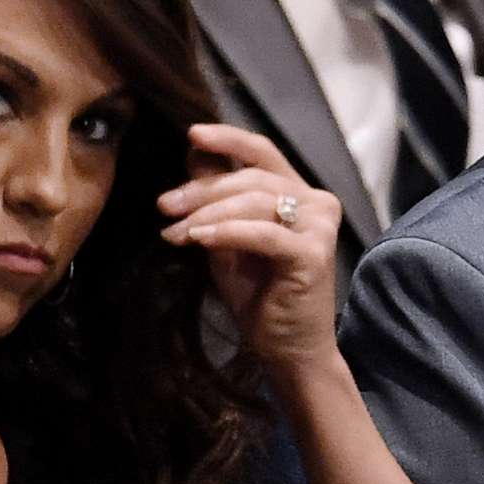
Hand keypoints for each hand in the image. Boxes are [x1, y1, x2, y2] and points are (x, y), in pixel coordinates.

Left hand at [158, 123, 343, 375]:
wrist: (287, 348)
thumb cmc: (259, 295)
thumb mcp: (228, 238)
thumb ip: (217, 199)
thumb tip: (195, 154)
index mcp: (301, 193)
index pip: (263, 152)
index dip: (228, 139)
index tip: (191, 135)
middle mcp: (317, 203)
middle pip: (252, 178)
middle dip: (202, 189)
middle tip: (164, 205)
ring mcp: (319, 227)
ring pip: (255, 201)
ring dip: (206, 213)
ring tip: (175, 232)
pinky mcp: (312, 254)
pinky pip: (261, 233)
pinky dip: (226, 232)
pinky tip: (197, 239)